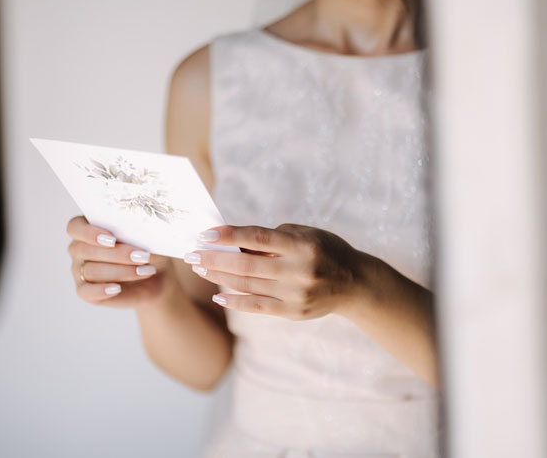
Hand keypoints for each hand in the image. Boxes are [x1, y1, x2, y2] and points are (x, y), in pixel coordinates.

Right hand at [66, 216, 171, 307]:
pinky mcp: (85, 290)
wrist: (156, 275)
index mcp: (88, 228)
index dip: (90, 233)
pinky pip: (85, 292)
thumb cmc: (147, 249)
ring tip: (146, 271)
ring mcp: (80, 270)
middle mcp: (79, 249)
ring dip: (122, 271)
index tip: (112, 239)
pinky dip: (101, 290)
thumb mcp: (146, 239)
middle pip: (86, 250)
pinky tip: (118, 288)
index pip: (75, 227)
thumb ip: (135, 234)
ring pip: (91, 271)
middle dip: (118, 254)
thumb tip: (136, 234)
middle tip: (143, 257)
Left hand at [183, 224, 369, 319]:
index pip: (258, 237)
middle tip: (192, 254)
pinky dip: (236, 300)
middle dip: (215, 259)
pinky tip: (218, 294)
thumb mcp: (305, 235)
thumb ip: (272, 238)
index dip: (229, 235)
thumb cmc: (326, 250)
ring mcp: (296, 294)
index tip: (205, 234)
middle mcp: (299, 270)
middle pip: (247, 264)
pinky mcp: (293, 312)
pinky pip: (258, 306)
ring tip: (201, 269)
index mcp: (303, 245)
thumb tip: (233, 242)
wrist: (355, 283)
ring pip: (248, 285)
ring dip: (220, 277)